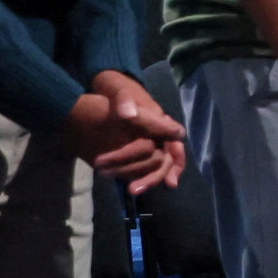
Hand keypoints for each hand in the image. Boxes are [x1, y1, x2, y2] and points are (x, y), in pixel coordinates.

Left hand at [67, 71, 184, 194]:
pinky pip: (141, 163)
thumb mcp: (117, 88)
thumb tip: (129, 115)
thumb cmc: (114, 87)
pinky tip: (126, 184)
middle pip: (167, 157)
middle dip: (156, 175)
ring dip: (145, 178)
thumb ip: (124, 99)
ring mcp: (145, 138)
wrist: (101, 87)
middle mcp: (156, 131)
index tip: (170, 179)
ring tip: (131, 190)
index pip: (173, 137)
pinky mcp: (132, 144)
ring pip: (155, 163)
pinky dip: (136, 175)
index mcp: (157, 117)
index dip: (176, 159)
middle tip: (138, 188)